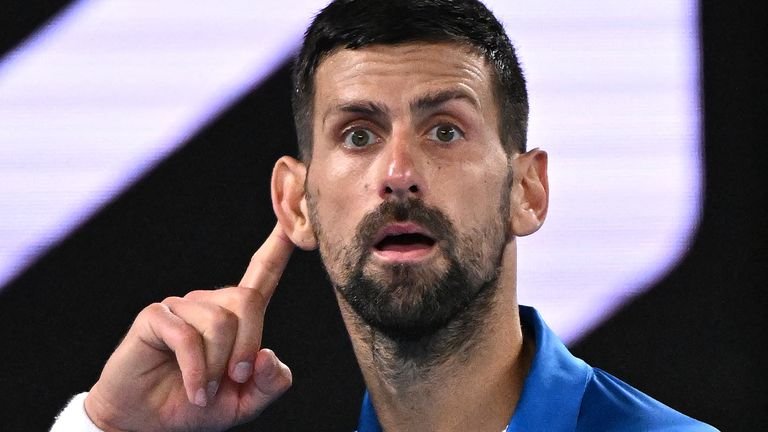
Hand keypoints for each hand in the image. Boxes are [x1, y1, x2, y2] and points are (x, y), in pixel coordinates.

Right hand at [84, 224, 294, 430]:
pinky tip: (193, 390)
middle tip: (235, 379)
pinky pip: (188, 337)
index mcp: (236, 316)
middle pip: (247, 300)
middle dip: (247, 346)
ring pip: (219, 322)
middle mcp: (210, 303)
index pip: (262, 273)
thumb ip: (270, 382)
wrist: (146, 423)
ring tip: (203, 389)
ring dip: (216, 367)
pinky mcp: (156, 316)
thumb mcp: (245, 402)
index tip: (290, 219)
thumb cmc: (197, 406)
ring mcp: (182, 306)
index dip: (278, 245)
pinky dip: (196, 371)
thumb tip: (268, 354)